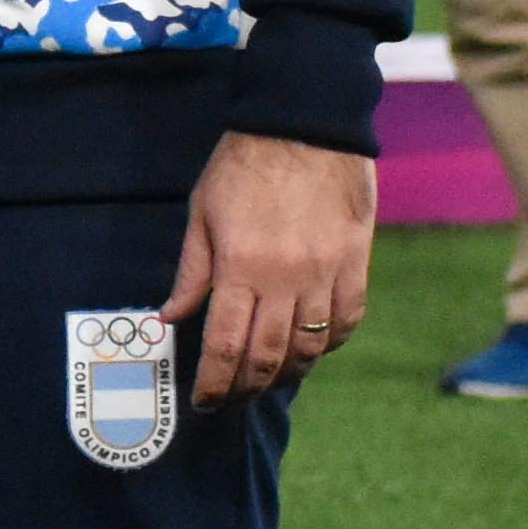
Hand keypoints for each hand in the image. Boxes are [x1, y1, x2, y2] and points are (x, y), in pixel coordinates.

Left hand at [164, 129, 376, 402]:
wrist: (307, 126)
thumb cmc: (243, 167)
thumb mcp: (201, 214)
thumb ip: (192, 272)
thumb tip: (171, 319)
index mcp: (241, 266)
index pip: (224, 344)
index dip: (213, 382)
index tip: (204, 402)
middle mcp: (286, 277)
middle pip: (268, 355)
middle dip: (246, 387)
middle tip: (231, 399)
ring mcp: (327, 272)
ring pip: (311, 346)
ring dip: (288, 373)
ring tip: (266, 381)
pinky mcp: (356, 263)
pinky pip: (347, 320)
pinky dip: (328, 344)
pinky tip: (310, 350)